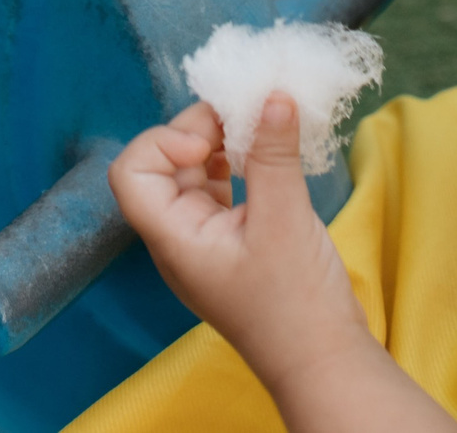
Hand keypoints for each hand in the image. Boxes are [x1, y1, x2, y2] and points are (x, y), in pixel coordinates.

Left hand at [111, 100, 456, 430]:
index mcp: (173, 238)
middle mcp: (179, 237)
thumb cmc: (296, 303)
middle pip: (164, 164)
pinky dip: (237, 164)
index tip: (209, 143)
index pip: (132, 173)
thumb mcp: (285, 219)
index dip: (162, 143)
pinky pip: (219, 189)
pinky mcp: (231, 239)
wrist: (323, 361)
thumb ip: (273, 154)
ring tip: (260, 132)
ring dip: (220, 144)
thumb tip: (272, 94)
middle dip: (200, 131)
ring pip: (193, 173)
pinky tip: (267, 157)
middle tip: (246, 114)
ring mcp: (204, 239)